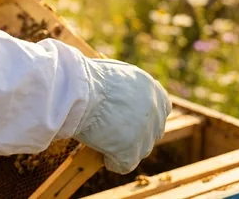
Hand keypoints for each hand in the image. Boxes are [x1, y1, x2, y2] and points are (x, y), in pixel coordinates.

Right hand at [74, 58, 171, 173]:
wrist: (77, 89)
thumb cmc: (87, 78)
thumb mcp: (115, 73)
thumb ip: (126, 87)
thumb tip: (119, 97)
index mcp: (152, 89)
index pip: (160, 108)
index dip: (144, 115)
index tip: (128, 117)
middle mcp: (154, 111)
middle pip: (153, 131)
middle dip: (137, 133)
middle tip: (116, 133)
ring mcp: (145, 132)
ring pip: (141, 149)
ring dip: (125, 148)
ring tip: (105, 144)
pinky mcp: (130, 150)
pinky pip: (125, 164)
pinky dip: (115, 163)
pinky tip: (104, 159)